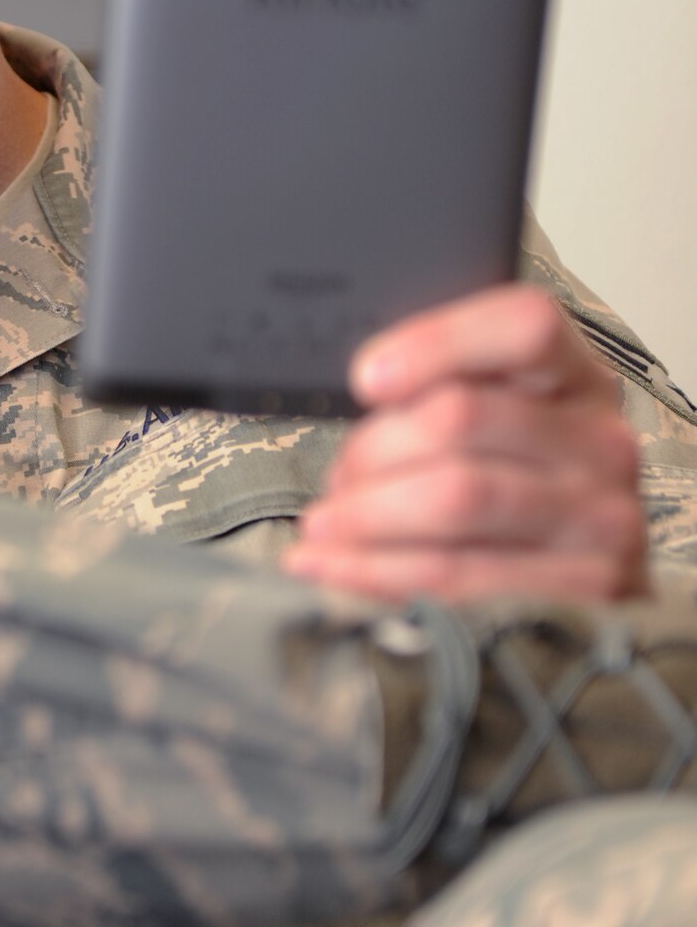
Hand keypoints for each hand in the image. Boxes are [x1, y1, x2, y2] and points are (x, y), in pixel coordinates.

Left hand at [283, 284, 646, 601]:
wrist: (575, 599)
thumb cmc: (512, 495)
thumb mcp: (493, 428)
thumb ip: (439, 397)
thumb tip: (364, 391)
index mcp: (577, 379)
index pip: (525, 327)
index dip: (438, 342)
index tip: (367, 377)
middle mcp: (602, 442)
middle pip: (461, 417)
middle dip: (372, 449)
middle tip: (338, 478)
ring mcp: (602, 519)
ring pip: (454, 496)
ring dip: (365, 512)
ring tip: (324, 524)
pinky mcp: (585, 591)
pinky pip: (455, 574)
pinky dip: (373, 569)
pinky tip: (333, 564)